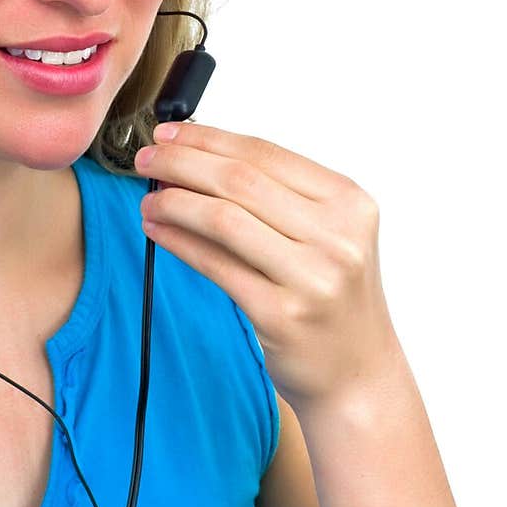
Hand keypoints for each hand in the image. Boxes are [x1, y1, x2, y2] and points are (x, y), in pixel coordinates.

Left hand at [134, 121, 401, 421]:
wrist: (359, 374)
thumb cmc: (332, 298)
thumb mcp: (327, 236)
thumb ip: (275, 198)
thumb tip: (196, 158)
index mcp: (350, 203)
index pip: (266, 154)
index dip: (209, 138)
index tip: (170, 132)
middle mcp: (337, 236)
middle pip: (240, 180)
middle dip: (182, 162)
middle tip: (147, 158)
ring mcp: (311, 277)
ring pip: (223, 218)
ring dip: (173, 202)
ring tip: (148, 199)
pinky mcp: (280, 314)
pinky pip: (214, 265)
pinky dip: (178, 241)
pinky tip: (158, 230)